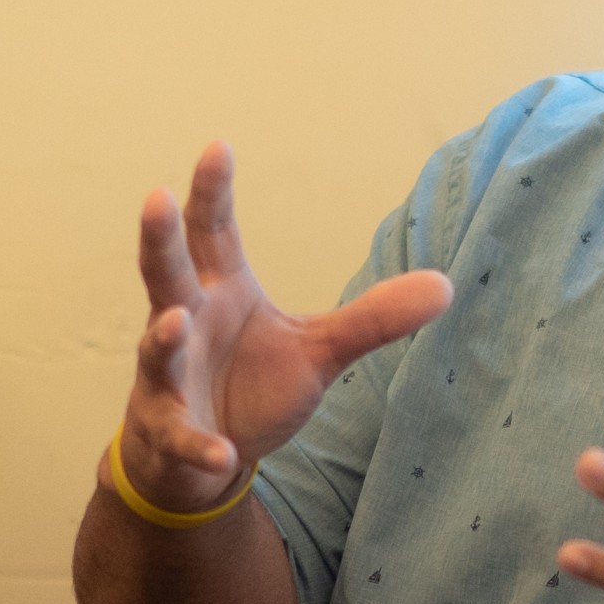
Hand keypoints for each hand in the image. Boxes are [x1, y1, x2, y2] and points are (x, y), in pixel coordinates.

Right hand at [120, 142, 452, 514]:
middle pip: (165, 273)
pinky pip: (182, 437)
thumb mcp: (319, 350)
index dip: (212, 192)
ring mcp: (167, 377)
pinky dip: (201, 446)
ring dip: (163, 336)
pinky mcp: (169, 431)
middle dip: (160, 239)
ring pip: (157, 350)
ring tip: (173, 321)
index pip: (212, 232)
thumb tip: (447, 284)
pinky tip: (225, 455)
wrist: (201, 457)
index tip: (218, 147)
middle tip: (156, 196)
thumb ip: (373, 318)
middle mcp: (184, 322)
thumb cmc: (250, 386)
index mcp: (220, 291)